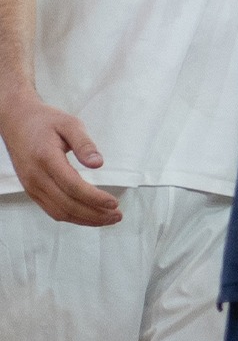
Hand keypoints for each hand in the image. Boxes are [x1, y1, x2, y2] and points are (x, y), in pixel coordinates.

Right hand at [0, 97, 119, 225]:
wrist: (17, 122)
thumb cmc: (45, 121)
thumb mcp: (70, 123)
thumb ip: (85, 143)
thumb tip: (98, 163)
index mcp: (46, 159)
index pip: (72, 186)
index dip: (94, 198)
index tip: (114, 203)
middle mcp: (36, 177)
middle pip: (67, 205)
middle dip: (94, 214)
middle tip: (117, 215)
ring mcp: (31, 186)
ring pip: (59, 212)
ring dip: (85, 219)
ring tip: (108, 219)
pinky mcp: (31, 190)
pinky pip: (52, 210)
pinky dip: (72, 217)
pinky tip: (89, 215)